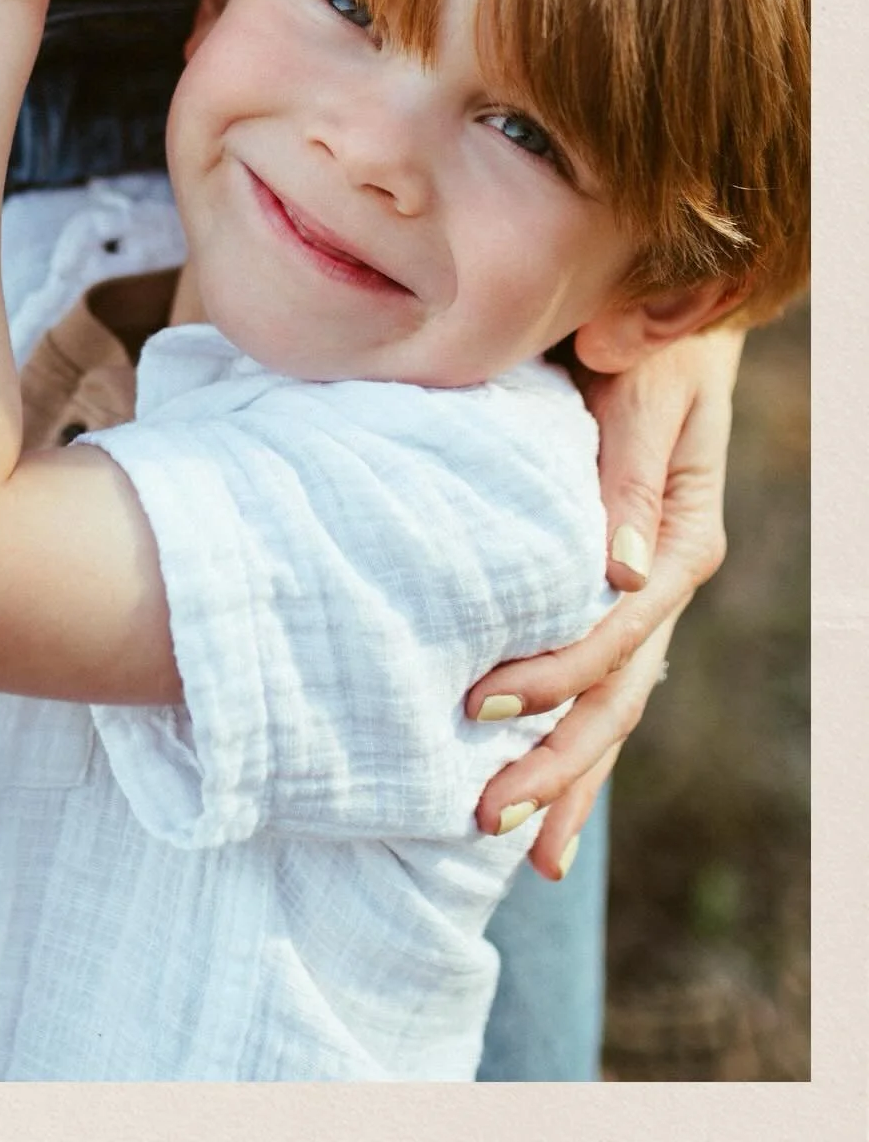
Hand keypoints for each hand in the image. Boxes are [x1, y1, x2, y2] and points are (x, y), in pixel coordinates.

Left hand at [467, 326, 741, 878]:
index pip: (617, 629)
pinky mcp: (613, 583)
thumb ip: (632, 474)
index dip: (553, 671)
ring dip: (568, 772)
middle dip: (555, 762)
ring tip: (514, 843)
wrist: (665, 316)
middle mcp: (666, 577)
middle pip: (617, 692)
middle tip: (483, 817)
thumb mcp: (647, 388)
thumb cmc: (649, 338)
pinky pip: (600, 672)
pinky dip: (573, 733)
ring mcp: (643, 589)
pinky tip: (543, 792)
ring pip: (615, 701)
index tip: (478, 702)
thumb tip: (620, 572)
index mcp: (681, 537)